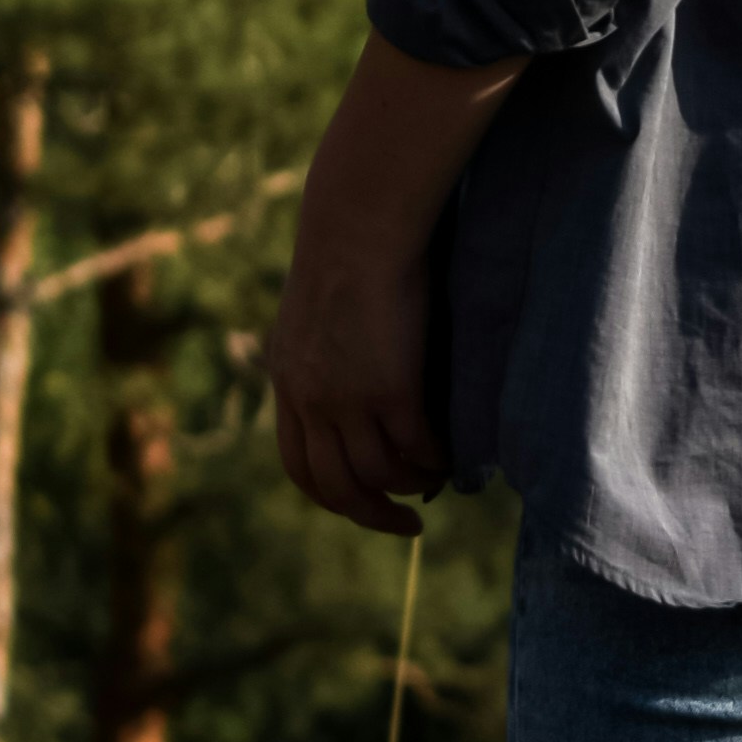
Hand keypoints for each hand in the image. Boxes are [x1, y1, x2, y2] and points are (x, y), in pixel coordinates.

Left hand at [263, 30, 523, 540]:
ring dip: (411, 485)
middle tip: (406, 522)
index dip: (332, 495)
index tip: (362, 503)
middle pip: (337, 487)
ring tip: (437, 478)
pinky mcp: (391, 391)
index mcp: (289, 382)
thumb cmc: (350, 245)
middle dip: (372, 514)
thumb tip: (356, 373)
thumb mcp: (318, 307)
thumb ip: (328, 351)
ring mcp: (348, 401)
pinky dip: (436, 461)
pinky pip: (417, 449)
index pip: (300, 467)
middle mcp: (311, 401)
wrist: (359, 218)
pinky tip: (453, 456)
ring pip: (381, 474)